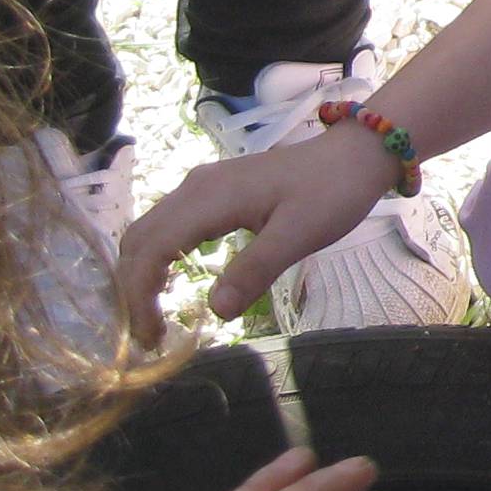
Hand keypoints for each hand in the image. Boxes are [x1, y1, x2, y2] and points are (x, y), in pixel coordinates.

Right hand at [116, 130, 394, 345]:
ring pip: (149, 232)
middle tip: (149, 335)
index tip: (151, 336)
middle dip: (133, 290)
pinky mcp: (214, 192)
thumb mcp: (300, 234)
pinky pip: (169, 226)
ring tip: (155, 316)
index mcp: (208, 198)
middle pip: (138, 241)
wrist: (357, 154)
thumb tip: (216, 310)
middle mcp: (195, 188)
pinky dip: (158, 257)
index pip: (150, 251)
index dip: (139, 296)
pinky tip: (173, 281)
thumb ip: (256, 269)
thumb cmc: (332, 191)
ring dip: (142, 273)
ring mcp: (203, 186)